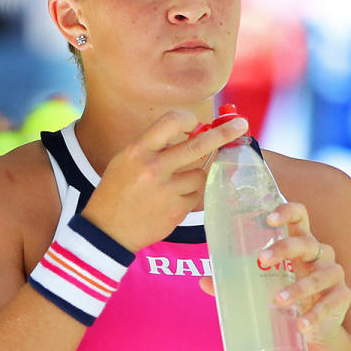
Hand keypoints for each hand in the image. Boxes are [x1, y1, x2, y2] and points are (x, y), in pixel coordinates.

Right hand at [82, 110, 248, 251]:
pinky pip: (197, 194)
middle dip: (224, 133)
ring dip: (196, 174)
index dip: (189, 119)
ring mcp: (168, 191)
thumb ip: (155, 146)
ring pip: (201, 174)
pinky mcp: (178, 210)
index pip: (171, 121)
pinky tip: (173, 199)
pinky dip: (191, 194)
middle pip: (199, 146)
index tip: (198, 122)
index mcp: (138, 151)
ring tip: (176, 182)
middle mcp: (154, 168)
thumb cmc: (117, 191)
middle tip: (243, 124)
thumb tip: (193, 132)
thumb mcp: (126, 160)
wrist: (107, 231)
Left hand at [199, 202, 350, 344]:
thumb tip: (203, 280)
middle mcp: (320, 254)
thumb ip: (236, 282)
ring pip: (319, 276)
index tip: (269, 218)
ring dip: (298, 288)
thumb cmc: (288, 295)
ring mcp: (334, 274)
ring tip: (277, 300)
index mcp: (301, 243)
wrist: (316, 328)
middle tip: (262, 259)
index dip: (287, 211)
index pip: (299, 216)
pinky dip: (315, 314)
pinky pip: (331, 302)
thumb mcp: (265, 285)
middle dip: (284, 248)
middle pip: (306, 242)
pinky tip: (301, 324)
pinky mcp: (342, 296)